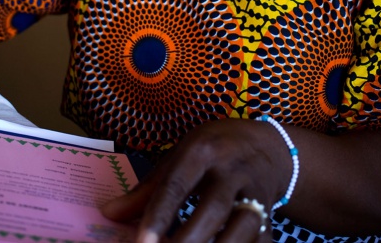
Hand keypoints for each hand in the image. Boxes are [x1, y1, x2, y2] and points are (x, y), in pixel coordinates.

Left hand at [101, 119, 289, 242]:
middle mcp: (232, 170)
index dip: (158, 218)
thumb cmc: (212, 151)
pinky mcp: (271, 214)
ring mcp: (256, 192)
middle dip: (187, 241)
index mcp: (203, 151)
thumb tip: (109, 213)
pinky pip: (261, 240)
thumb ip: (147, 189)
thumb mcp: (179, 157)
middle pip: (212, 210)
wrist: (266, 147)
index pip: (177, 185)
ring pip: (242, 227)